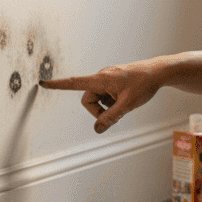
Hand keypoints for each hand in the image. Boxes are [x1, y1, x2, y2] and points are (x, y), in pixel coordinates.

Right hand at [39, 60, 161, 133]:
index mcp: (100, 79)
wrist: (158, 72)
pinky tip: (127, 97)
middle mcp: (101, 76)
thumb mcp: (127, 105)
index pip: (74, 83)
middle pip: (89, 100)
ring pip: (98, 99)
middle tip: (118, 111)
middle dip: (99, 110)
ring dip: (108, 105)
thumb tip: (97, 129)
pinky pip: (106, 95)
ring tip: (126, 101)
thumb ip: (111, 118)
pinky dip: (113, 101)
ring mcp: (107, 78)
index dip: (58, 85)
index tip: (43, 83)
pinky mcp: (113, 80)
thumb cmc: (144, 84)